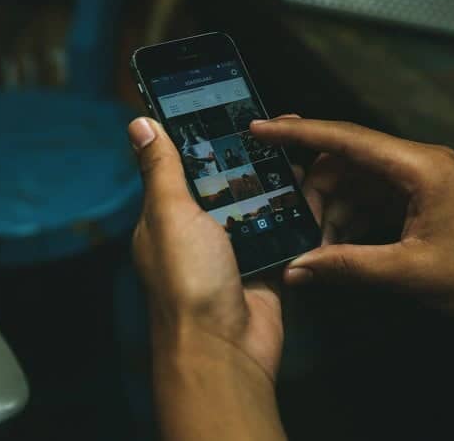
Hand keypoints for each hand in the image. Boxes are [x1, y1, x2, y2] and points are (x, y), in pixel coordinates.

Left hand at [128, 117, 285, 440]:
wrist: (226, 347)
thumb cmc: (188, 284)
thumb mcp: (170, 214)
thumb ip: (162, 170)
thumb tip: (139, 125)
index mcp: (168, 216)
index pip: (184, 164)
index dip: (203, 135)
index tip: (226, 105)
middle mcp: (200, 230)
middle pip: (228, 180)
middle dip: (251, 155)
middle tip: (277, 125)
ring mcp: (235, 247)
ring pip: (260, 202)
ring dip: (278, 181)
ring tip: (301, 150)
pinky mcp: (266, 263)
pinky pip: (284, 230)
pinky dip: (297, 213)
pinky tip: (314, 188)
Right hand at [252, 117, 453, 328]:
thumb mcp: (412, 272)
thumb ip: (349, 266)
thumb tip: (298, 268)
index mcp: (420, 167)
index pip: (346, 139)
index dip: (299, 133)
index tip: (261, 128)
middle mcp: (419, 165)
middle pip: (347, 162)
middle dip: (314, 190)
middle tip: (290, 221)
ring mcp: (422, 184)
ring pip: (358, 185)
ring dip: (333, 212)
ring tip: (317, 246)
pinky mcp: (424, 204)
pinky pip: (374, 203)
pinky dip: (352, 223)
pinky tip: (338, 247)